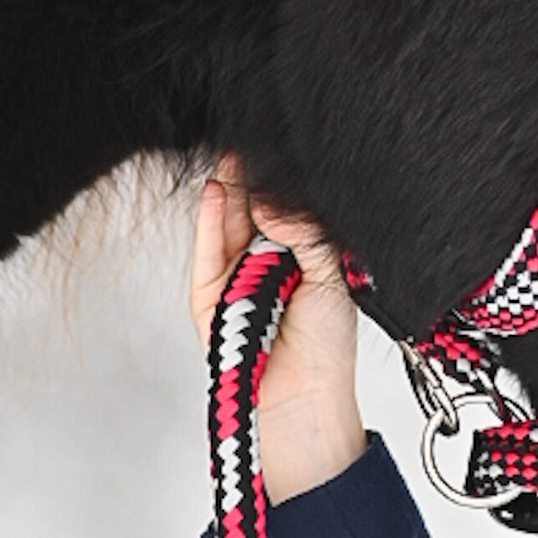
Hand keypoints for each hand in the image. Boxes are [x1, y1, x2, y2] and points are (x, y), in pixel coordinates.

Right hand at [189, 159, 366, 502]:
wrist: (304, 400)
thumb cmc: (326, 348)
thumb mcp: (330, 279)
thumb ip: (305, 237)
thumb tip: (271, 203)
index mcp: (300, 258)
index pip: (285, 210)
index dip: (279, 183)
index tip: (278, 145)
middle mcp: (265, 265)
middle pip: (251, 210)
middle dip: (250, 177)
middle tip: (250, 136)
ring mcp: (234, 280)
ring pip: (226, 225)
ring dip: (228, 189)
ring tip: (232, 154)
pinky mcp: (209, 298)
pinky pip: (207, 253)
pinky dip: (209, 222)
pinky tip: (215, 191)